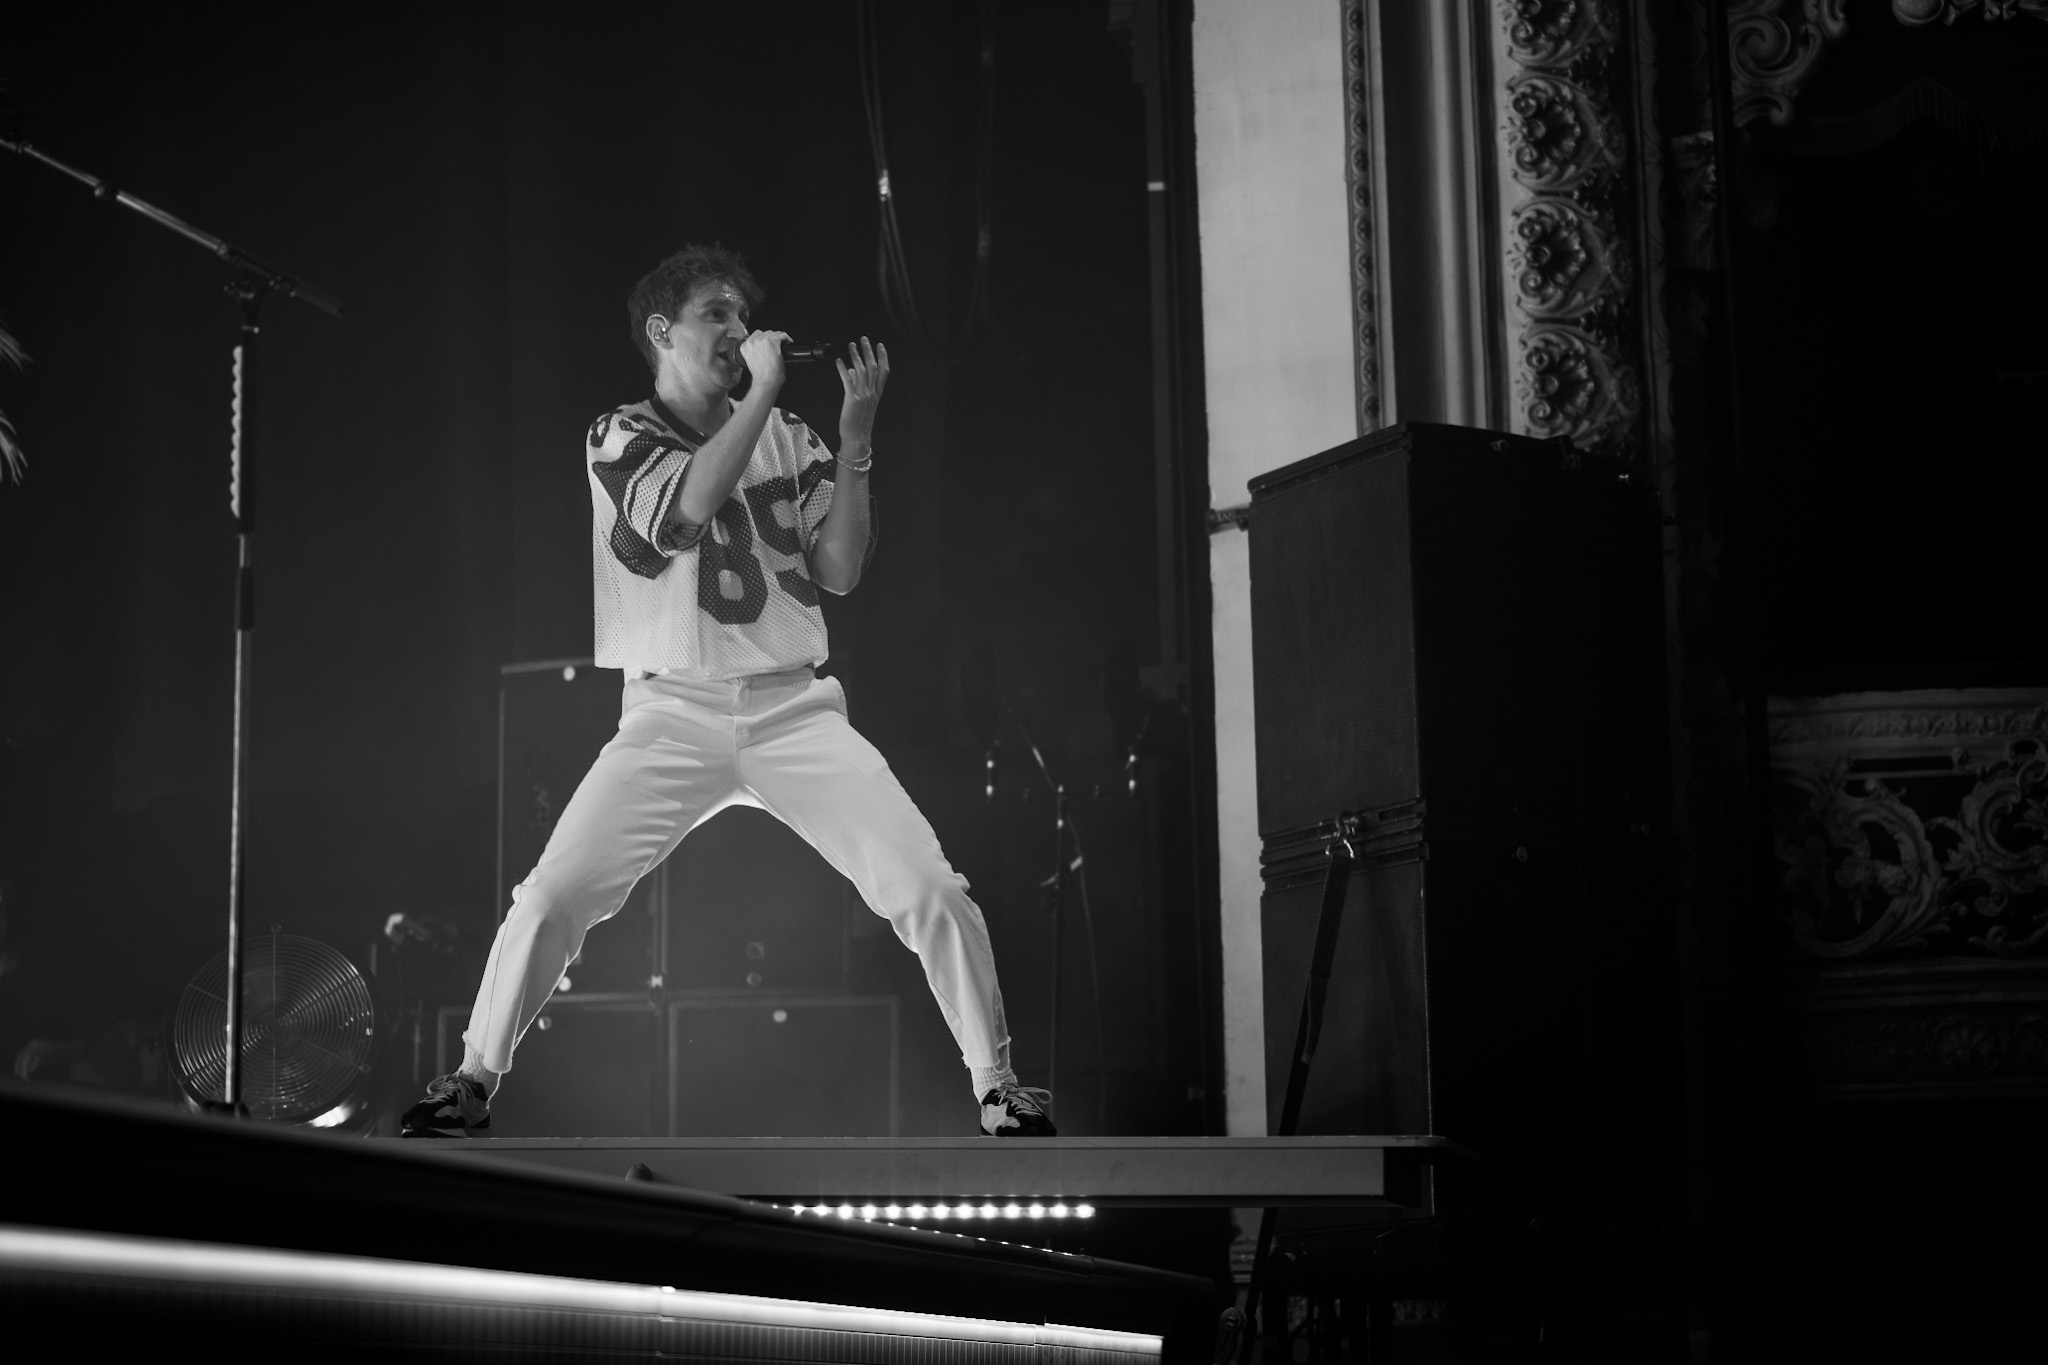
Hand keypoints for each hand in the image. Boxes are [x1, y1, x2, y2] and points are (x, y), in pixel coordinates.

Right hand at [740, 329, 790, 392]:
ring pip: (775, 333)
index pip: (756, 335)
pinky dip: (788, 339)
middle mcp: (751, 341)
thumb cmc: (762, 375)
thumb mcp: (753, 360)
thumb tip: (764, 347)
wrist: (766, 381)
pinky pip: (783, 335)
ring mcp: (761, 340)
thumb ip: (755, 350)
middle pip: (766, 333)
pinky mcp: (771, 341)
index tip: (770, 345)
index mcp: (744, 346)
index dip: (765, 340)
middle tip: (778, 348)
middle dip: (773, 340)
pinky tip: (788, 344)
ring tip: (783, 348)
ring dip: (780, 340)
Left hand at [836, 336, 889, 451]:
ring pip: (862, 371)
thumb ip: (859, 385)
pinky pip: (848, 381)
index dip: (883, 357)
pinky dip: (842, 370)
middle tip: (864, 339)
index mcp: (876, 393)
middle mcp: (871, 393)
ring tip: (851, 345)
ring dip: (856, 356)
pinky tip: (838, 361)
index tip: (880, 345)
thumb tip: (852, 371)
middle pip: (873, 367)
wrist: (857, 438)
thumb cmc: (858, 422)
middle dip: (869, 351)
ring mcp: (863, 396)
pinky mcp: (852, 400)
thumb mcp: (862, 403)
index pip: (883, 371)